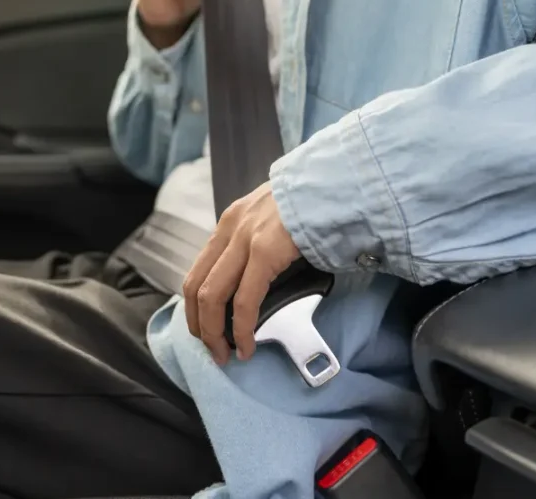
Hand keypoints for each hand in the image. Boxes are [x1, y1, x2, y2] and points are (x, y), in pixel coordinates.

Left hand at [183, 182, 300, 364]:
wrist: (339, 181)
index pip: (198, 270)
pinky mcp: (266, 250)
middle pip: (196, 286)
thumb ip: (260, 242)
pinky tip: (246, 344)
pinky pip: (244, 300)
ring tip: (225, 354)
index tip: (206, 330)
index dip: (196, 307)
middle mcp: (232, 227)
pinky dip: (241, 328)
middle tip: (212, 350)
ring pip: (212, 296)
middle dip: (200, 325)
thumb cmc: (317, 203)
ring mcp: (246, 237)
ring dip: (214, 332)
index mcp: (232, 220)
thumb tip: (259, 279)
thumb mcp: (276, 218)